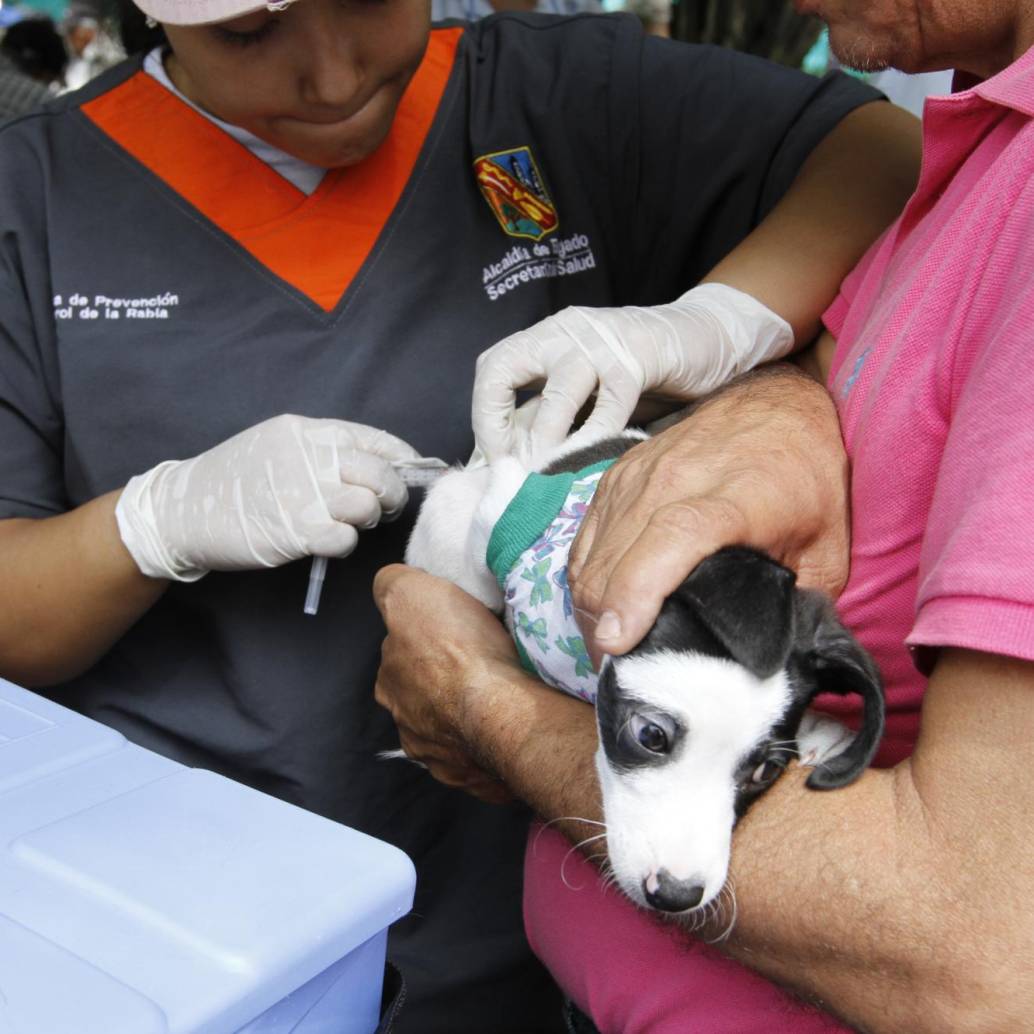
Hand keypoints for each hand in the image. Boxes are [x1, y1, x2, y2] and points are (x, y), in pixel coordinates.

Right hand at [116, 415, 418, 580]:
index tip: (414, 472)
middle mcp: (309, 457)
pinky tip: (327, 540)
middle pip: (380, 474)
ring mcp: (303, 494)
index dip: (403, 459)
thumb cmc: (234, 480)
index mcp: (307, 431)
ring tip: (349, 522)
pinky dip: (344, 543)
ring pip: (368, 506)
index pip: (375, 440)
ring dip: (367, 519)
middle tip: (385, 507)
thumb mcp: (277, 445)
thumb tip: (376, 463)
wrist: (182, 509)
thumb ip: (322, 451)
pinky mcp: (296, 530)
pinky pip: (345, 538)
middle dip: (393, 494)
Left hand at [373, 564, 519, 804]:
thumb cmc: (458, 651)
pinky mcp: (476, 779)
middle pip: (425, 695)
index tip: (452, 633)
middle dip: (444, 682)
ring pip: (452, 727)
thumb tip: (389, 586)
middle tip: (479, 662)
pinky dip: (490, 740)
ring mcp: (441, 758)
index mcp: (390, 685)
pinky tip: (507, 724)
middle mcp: (407, 727)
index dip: (424, 640)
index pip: (401, 657)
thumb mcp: (411, 593)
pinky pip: (481, 755)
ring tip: (499, 694)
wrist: (504, 713)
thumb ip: (391, 586)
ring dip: (467, 713)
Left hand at [471, 283, 792, 462]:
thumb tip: (508, 462)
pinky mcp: (639, 358)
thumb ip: (548, 415)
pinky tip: (591, 460)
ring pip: (559, 391)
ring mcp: (600, 342)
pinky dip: (597, 438)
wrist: (706, 336)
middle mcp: (564, 332)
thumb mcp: (585, 391)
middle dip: (496, 422)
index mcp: (545, 338)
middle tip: (510, 466)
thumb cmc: (639, 372)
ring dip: (546, 437)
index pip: (493, 368)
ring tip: (544, 472)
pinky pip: (612, 404)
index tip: (494, 458)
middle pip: (505, 367)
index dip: (484, 415)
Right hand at [569, 366, 849, 661]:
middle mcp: (675, 480)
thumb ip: (803, 605)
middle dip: (605, 627)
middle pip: (616, 559)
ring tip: (610, 648)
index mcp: (733, 498)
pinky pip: (584, 539)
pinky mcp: (619, 476)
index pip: (671, 539)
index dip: (638, 592)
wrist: (780, 406)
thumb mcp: (828, 548)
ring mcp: (639, 476)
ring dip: (592, 608)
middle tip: (621, 673)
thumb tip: (780, 661)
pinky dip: (587, 578)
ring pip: (590, 555)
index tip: (618, 643)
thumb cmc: (807, 477)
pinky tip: (605, 606)